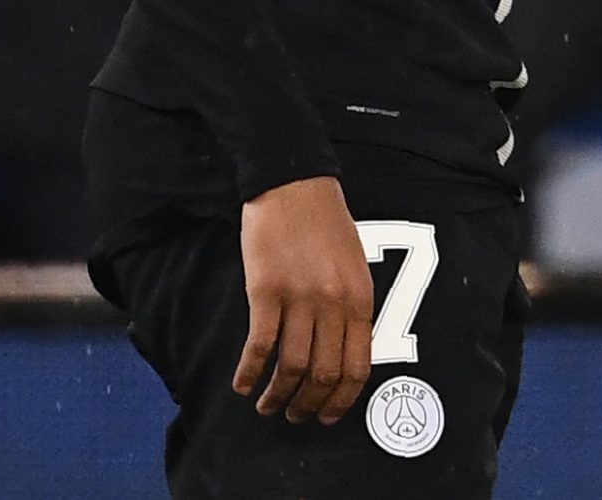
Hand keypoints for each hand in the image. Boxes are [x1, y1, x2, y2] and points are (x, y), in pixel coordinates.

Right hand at [235, 176, 374, 426]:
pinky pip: (259, 345)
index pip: (357, 367)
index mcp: (360, 299)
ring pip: (290, 367)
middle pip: (322, 374)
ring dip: (276, 395)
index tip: (327, 417)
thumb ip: (353, 308)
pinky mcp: (265, 291)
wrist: (294, 185)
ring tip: (265, 405)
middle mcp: (333, 304)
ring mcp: (300, 298)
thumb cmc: (326, 224)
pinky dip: (249, 371)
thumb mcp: (356, 266)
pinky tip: (241, 384)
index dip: (341, 400)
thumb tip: (344, 355)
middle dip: (307, 405)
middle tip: (293, 415)